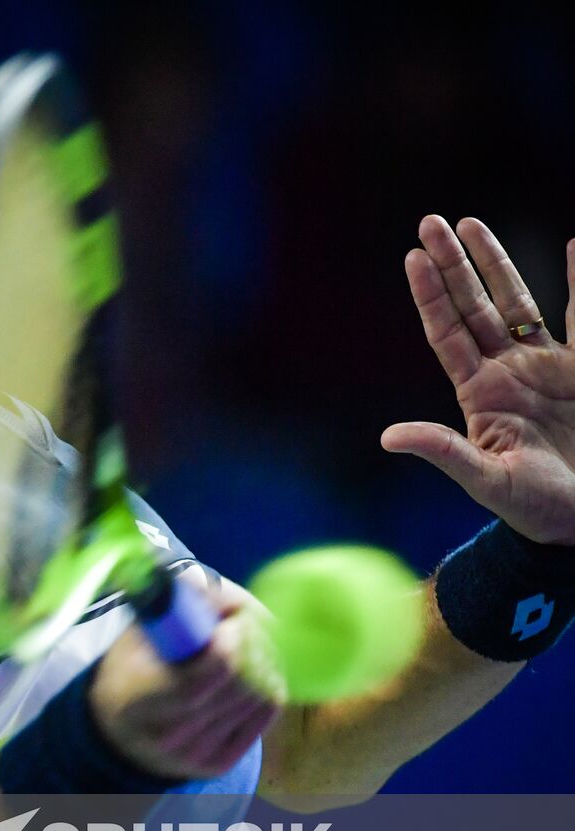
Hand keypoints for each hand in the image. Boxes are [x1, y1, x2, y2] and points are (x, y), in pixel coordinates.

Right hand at [89, 583, 279, 780]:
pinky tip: (256, 665)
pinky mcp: (221, 762)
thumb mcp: (138, 630)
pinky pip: (266, 712)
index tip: (232, 617)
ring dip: (266, 658)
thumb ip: (173, 603)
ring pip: (260, 694)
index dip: (234, 638)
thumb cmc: (131, 668)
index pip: (209, 672)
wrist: (119, 734)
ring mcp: (197, 754)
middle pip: (242, 681)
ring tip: (250, 638)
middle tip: (248, 619)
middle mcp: (169, 735)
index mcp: (139, 699)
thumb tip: (210, 583)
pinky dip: (269, 681)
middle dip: (256, 640)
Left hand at [382, 215, 574, 545]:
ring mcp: (544, 367)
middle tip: (430, 222)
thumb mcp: (485, 480)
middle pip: (474, 305)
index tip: (412, 257)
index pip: (447, 333)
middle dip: (453, 264)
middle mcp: (506, 371)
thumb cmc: (533, 507)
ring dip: (495, 263)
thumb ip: (443, 451)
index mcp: (479, 393)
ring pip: (517, 302)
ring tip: (471, 223)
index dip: (431, 295)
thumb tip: (388, 438)